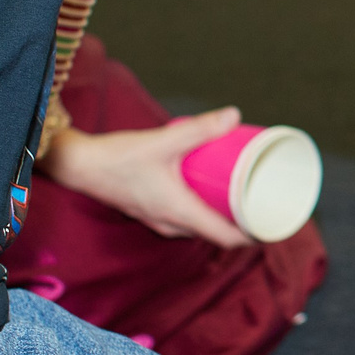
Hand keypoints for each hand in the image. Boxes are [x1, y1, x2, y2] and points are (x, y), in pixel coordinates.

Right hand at [39, 109, 254, 247]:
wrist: (78, 166)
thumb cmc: (117, 158)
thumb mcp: (163, 141)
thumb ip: (199, 129)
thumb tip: (234, 116)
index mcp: (180, 214)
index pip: (227, 239)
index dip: (256, 236)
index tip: (277, 224)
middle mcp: (171, 224)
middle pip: (217, 234)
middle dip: (244, 223)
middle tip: (266, 203)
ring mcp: (160, 220)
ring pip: (201, 227)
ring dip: (223, 217)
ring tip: (243, 196)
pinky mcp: (152, 211)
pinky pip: (187, 218)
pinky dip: (205, 210)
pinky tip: (210, 191)